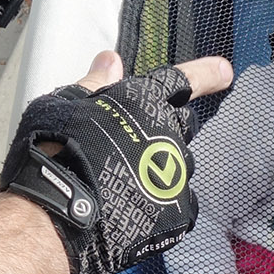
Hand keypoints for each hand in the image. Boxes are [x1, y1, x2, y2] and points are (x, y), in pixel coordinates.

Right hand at [0, 48, 231, 273]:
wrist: (54, 215)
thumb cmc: (49, 153)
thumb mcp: (63, 105)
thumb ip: (94, 83)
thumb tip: (112, 59)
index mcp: (143, 101)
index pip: (182, 80)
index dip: (205, 73)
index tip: (224, 71)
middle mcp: (168, 134)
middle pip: (181, 125)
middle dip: (166, 130)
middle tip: (135, 147)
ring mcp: (175, 175)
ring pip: (177, 167)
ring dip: (159, 170)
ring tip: (121, 187)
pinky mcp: (176, 213)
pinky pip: (176, 206)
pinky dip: (159, 207)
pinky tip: (132, 212)